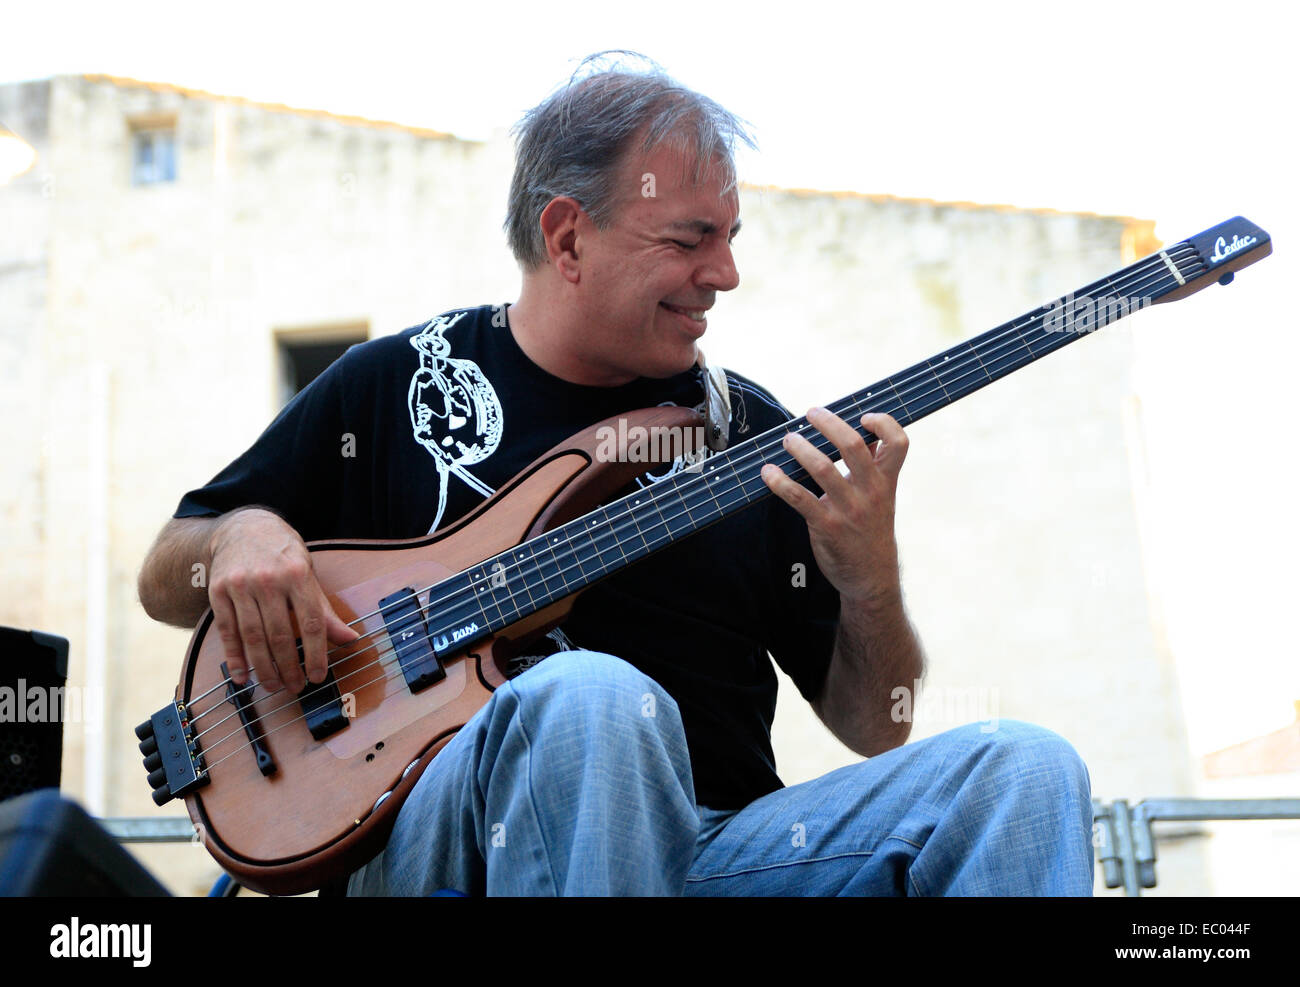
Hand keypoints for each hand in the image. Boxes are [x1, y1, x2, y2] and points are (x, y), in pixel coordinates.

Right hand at [207, 509, 357, 693]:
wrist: (244, 528)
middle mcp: (268, 580)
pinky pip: (227, 631)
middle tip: (295, 688)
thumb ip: (325, 610)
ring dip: (264, 668)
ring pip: (253, 637)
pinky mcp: (218, 592)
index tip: (318, 676)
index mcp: (297, 574)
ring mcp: (241, 585)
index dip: (315, 654)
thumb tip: (351, 640)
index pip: (311, 623)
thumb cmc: (283, 554)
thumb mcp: (309, 573)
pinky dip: (234, 657)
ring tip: (274, 685)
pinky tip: (243, 676)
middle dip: (289, 667)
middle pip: (280, 634)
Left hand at [760, 408, 908, 603]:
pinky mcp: (826, 526)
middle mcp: (870, 492)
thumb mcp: (882, 497)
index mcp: (887, 481)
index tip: (864, 415)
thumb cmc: (871, 529)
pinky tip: (768, 473)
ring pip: (822, 468)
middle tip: (811, 413)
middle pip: (853, 446)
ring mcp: (848, 509)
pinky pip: (799, 499)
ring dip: (800, 448)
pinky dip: (780, 482)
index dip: (884, 423)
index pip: (898, 443)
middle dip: (829, 424)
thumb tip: (866, 432)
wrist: (871, 576)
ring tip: (788, 440)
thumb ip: (874, 467)